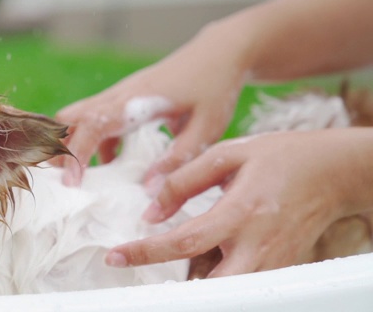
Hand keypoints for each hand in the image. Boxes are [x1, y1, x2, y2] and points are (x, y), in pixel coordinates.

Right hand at [55, 21, 249, 186]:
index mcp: (136, 101)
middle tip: (61, 182)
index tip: (71, 182)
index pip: (93, 124)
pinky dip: (92, 142)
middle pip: (70, 118)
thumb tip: (148, 191)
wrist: (219, 52)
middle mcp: (119, 95)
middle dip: (59, 148)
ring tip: (76, 178)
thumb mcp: (206, 129)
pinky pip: (96, 121)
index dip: (77, 153)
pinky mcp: (124, 100)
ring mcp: (119, 95)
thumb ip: (177, 159)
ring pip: (78, 117)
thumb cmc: (215, 88)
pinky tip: (109, 165)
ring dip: (71, 145)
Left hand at [105, 128, 372, 276]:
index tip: (116, 256)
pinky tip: (199, 269)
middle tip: (141, 283)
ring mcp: (271, 262)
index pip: (184, 242)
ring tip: (165, 275)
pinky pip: (242, 285)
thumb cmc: (280, 156)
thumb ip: (184, 181)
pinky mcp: (279, 268)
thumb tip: (151, 212)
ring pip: (227, 293)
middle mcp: (256, 245)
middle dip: (174, 293)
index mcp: (240, 212)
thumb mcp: (229, 154)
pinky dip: (217, 284)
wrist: (333, 171)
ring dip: (194, 290)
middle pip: (210, 289)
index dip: (145, 252)